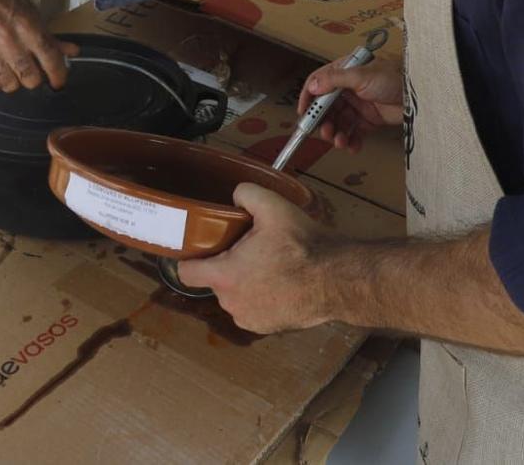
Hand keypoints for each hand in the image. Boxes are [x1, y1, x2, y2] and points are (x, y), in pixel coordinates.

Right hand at [0, 0, 77, 93]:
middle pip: (30, 79)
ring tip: (13, 72)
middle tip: (33, 72)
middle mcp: (10, 42)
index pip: (51, 60)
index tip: (58, 81)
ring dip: (15, 82)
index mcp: (28, 29)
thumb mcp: (33, 15)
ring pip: (9, 85)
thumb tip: (72, 52)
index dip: (59, 76)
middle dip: (36, 79)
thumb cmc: (6, 3)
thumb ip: (51, 38)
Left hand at [175, 184, 335, 333]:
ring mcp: (249, 319)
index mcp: (224, 276)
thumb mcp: (273, 207)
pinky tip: (281, 282)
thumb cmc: (303, 245)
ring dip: (246, 283)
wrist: (337, 280)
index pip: (186, 272)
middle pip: (215, 280)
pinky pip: (255, 309)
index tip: (200, 248)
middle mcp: (230, 303)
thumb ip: (245, 194)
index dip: (191, 257)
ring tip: (270, 265)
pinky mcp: (268, 328)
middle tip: (251, 248)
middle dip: (229, 265)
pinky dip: (262, 298)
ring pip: (236, 295)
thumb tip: (236, 194)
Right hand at [299, 60, 404, 152]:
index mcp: (343, 73)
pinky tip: (352, 146)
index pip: (318, 83)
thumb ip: (335, 80)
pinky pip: (354, 132)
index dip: (308, 97)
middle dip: (324, 122)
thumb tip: (312, 86)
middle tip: (325, 133)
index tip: (304, 113)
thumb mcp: (361, 76)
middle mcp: (348, 89)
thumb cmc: (392, 78)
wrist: (418, 97)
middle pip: (327, 107)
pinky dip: (351, 141)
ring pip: (339, 122)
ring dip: (336, 133)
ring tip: (340, 142)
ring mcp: (358, 105)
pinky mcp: (368, 120)